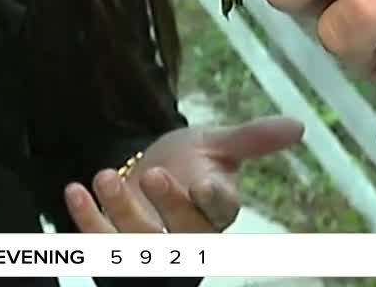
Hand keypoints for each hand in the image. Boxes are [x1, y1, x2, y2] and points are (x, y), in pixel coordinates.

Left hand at [63, 116, 303, 233]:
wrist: (148, 168)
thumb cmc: (191, 159)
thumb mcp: (218, 144)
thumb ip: (253, 139)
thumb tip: (299, 126)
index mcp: (218, 212)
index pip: (220, 212)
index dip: (212, 201)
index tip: (205, 184)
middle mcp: (188, 237)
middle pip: (182, 233)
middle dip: (167, 206)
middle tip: (153, 172)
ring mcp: (150, 247)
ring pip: (138, 241)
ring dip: (120, 211)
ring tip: (105, 174)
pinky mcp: (115, 248)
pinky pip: (101, 242)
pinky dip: (86, 220)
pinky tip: (76, 190)